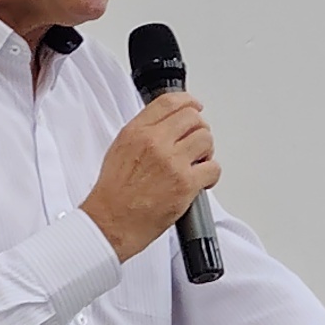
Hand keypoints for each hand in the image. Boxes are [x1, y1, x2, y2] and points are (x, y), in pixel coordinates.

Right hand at [86, 93, 216, 260]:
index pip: (169, 102)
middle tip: (196, 145)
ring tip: (196, 165)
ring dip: (206, 152)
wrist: (111, 223)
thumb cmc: (114, 194)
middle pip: (193, 118)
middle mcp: (154, 142)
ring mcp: (172, 161)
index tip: (195, 107)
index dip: (189, 102)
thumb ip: (143, 133)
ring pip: (206, 139)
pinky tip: (200, 182)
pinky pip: (213, 168)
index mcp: (136, 131)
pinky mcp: (185, 183)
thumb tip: (166, 125)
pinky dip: (211, 175)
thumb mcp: (120, 150)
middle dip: (199, 130)